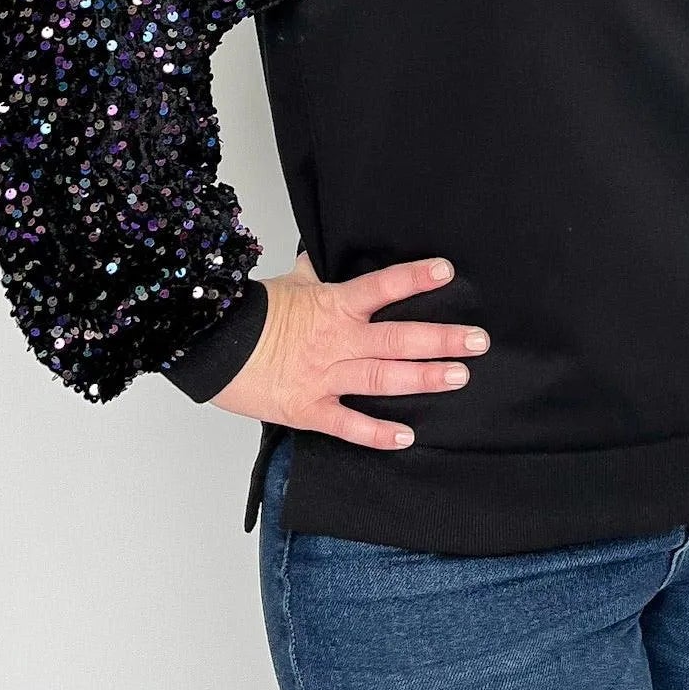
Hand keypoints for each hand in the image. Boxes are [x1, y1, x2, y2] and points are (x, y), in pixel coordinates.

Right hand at [205, 251, 490, 448]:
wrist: (210, 345)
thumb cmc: (249, 314)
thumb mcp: (287, 284)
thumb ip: (315, 273)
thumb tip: (324, 252)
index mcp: (332, 306)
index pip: (381, 287)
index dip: (414, 279)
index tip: (447, 273)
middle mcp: (337, 341)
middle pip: (397, 338)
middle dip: (441, 339)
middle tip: (478, 340)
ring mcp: (325, 377)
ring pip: (383, 378)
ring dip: (424, 377)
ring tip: (458, 375)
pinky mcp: (308, 410)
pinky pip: (348, 424)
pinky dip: (377, 434)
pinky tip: (406, 437)